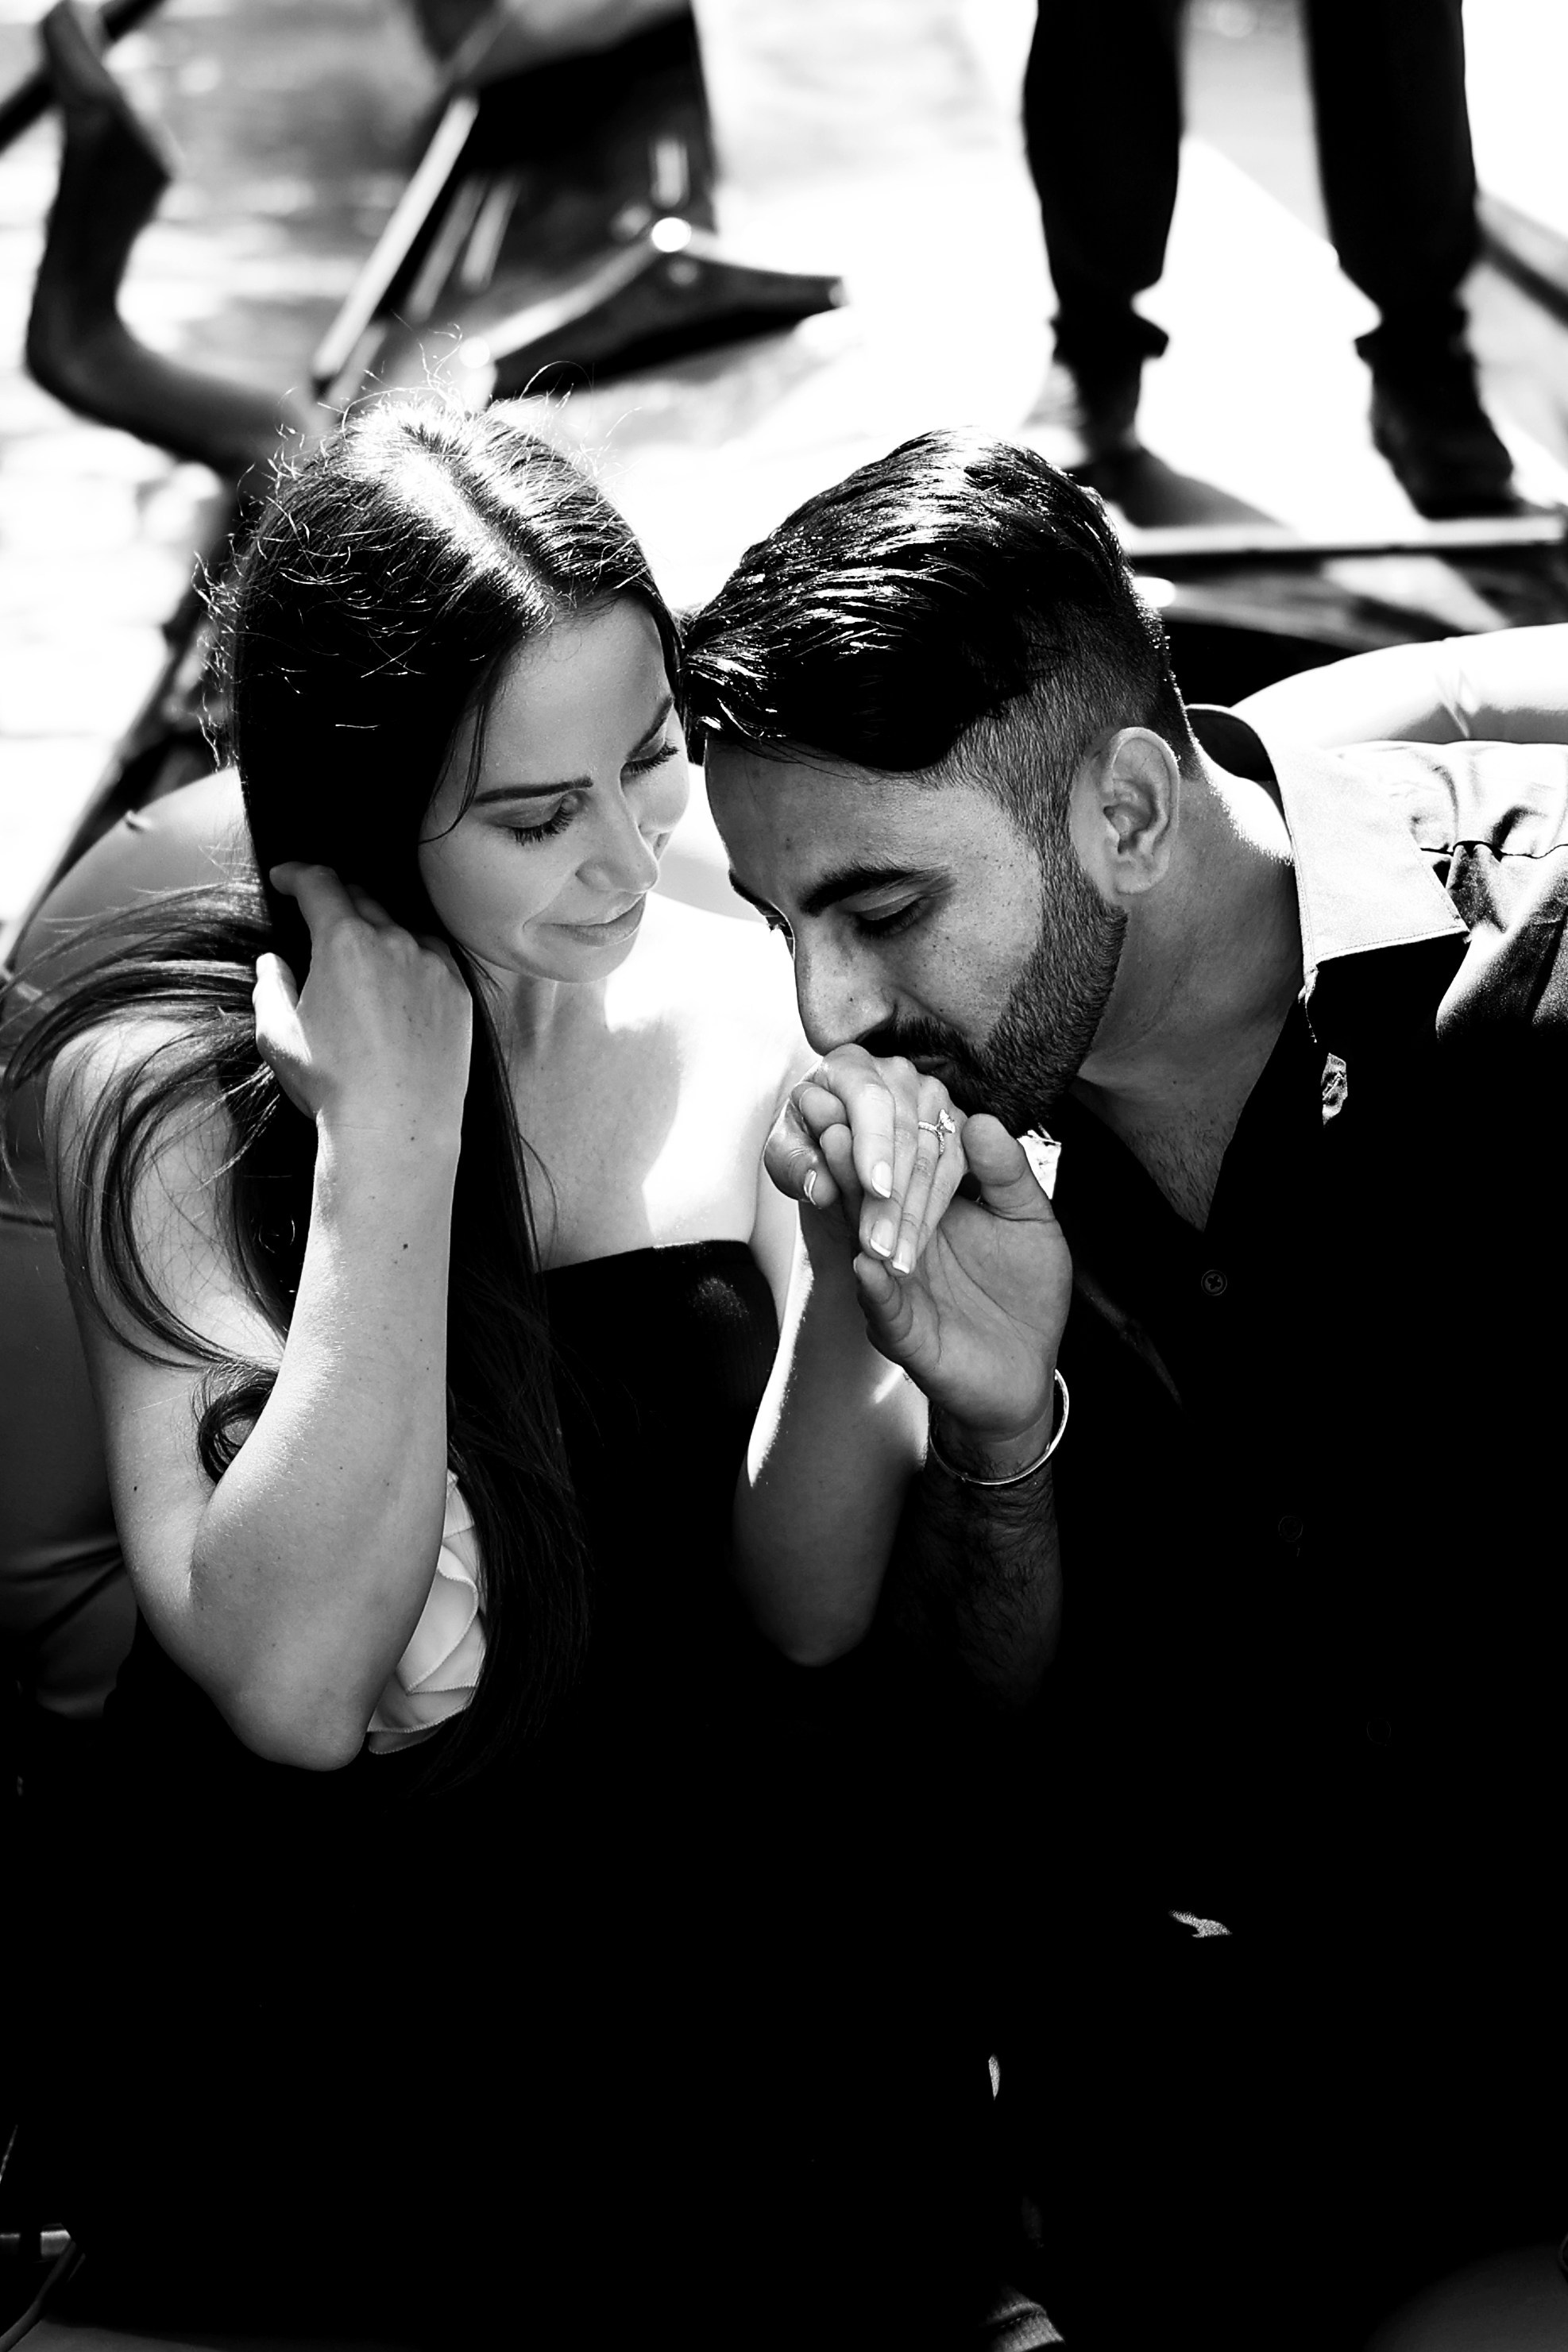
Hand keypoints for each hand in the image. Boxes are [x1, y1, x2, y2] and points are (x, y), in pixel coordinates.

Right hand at [254, 864, 471, 1149]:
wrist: (398, 1126)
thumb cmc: (332, 1084)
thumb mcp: (278, 1034)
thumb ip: (270, 986)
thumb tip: (273, 962)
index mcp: (343, 942)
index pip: (320, 884)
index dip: (297, 873)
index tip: (285, 877)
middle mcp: (394, 941)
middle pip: (362, 898)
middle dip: (335, 898)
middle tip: (318, 913)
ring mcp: (433, 965)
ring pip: (401, 927)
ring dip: (376, 929)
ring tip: (360, 953)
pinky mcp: (459, 993)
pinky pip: (434, 957)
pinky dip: (412, 956)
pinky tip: (399, 978)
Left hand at [766, 1044, 969, 1275]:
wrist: (832, 1149)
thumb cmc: (805, 1143)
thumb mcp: (786, 1153)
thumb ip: (794, 1163)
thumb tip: (821, 1186)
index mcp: (849, 1065)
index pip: (869, 1100)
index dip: (873, 1145)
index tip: (874, 1190)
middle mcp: (897, 1073)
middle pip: (906, 1134)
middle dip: (892, 1197)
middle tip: (878, 1248)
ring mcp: (933, 1097)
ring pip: (932, 1159)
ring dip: (914, 1216)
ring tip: (893, 1262)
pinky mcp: (956, 1125)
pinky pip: (953, 1173)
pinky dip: (931, 1215)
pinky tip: (912, 1248)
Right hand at [854, 1116, 1072, 1461]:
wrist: (1026, 1374)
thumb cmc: (1026, 1294)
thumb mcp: (1031, 1222)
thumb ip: (1008, 1175)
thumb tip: (982, 1119)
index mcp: (932, 1211)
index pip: (906, 1165)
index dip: (891, 1134)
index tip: (877, 1091)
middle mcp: (904, 1244)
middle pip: (873, 1197)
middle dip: (856, 1162)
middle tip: (837, 1120)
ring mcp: (899, 1290)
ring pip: (866, 1245)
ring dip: (852, 1214)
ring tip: (836, 1177)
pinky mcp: (905, 1335)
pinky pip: (884, 1310)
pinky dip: (874, 1290)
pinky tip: (866, 1267)